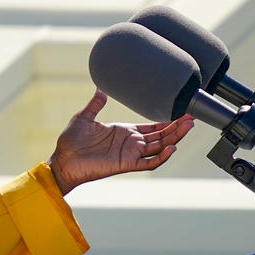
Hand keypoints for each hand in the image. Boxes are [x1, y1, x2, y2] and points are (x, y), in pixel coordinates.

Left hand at [48, 90, 193, 194]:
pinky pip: (148, 163)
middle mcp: (131, 143)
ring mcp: (130, 154)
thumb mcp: (84, 117)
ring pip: (159, 147)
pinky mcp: (126, 164)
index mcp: (124, 132)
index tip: (181, 112)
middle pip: (161, 136)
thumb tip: (100, 90)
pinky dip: (161, 157)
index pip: (152, 127)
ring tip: (188, 127)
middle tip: (192, 118)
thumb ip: (95, 104)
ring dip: (174, 138)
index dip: (167, 121)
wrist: (62, 160)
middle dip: (177, 127)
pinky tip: (172, 148)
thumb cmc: (71, 142)